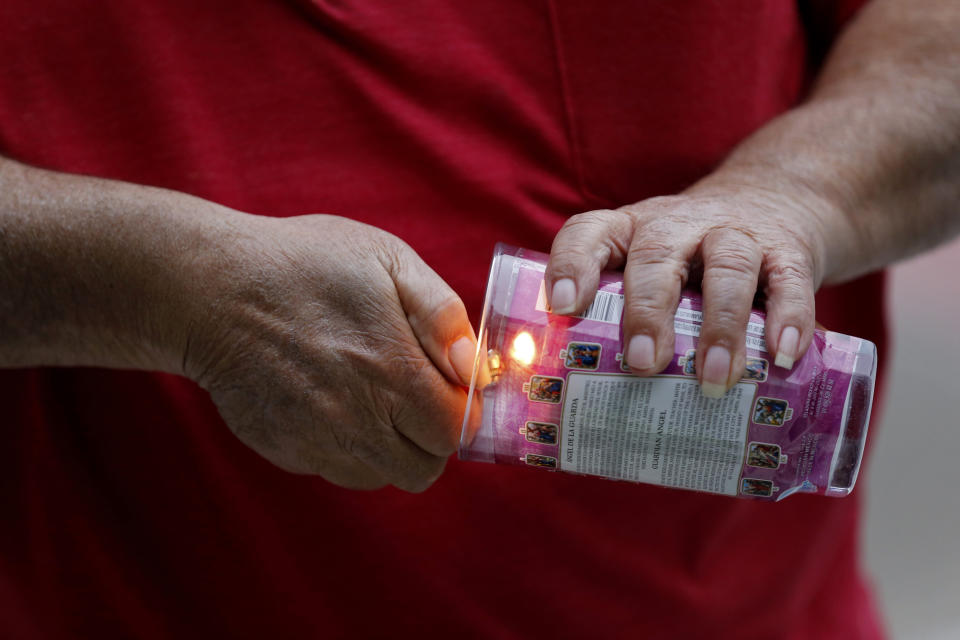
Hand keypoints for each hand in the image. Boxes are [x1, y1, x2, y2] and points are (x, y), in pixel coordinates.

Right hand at [179, 214, 475, 491]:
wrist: (209, 288)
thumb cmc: (304, 263)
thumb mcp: (386, 260)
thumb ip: (442, 314)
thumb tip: (473, 368)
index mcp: (393, 370)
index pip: (456, 430)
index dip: (462, 410)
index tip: (449, 386)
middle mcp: (358, 418)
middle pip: (424, 468)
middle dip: (432, 437)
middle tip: (416, 398)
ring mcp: (317, 441)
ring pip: (381, 476)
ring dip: (392, 448)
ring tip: (374, 400)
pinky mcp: (284, 450)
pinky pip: (336, 470)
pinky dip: (348, 449)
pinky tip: (334, 405)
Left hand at [544, 180, 831, 396]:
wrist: (774, 201)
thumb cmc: (688, 263)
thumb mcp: (649, 273)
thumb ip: (623, 323)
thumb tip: (588, 417)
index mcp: (628, 231)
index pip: (589, 233)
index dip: (572, 265)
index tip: (563, 306)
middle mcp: (676, 224)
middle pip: (656, 256)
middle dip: (648, 310)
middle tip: (643, 363)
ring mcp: (733, 232)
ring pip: (727, 268)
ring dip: (720, 325)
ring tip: (713, 379)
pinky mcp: (786, 251)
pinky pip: (788, 281)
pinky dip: (788, 318)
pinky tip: (783, 356)